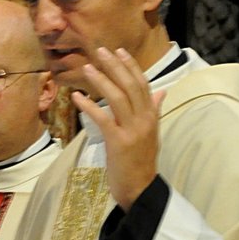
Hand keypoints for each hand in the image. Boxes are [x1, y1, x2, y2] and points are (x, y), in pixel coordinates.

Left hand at [72, 47, 166, 209]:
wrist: (140, 189)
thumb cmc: (142, 161)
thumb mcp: (151, 133)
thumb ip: (154, 110)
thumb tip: (161, 92)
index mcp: (152, 116)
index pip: (143, 85)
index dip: (131, 66)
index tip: (119, 51)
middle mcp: (145, 120)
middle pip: (130, 86)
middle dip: (115, 66)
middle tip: (100, 51)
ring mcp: (132, 131)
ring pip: (118, 97)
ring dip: (101, 80)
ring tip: (87, 68)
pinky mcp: (119, 142)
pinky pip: (103, 118)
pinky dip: (89, 106)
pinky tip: (77, 97)